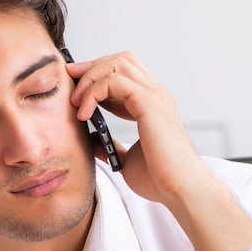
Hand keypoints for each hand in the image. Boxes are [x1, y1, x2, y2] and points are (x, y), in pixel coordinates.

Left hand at [66, 52, 211, 208]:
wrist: (180, 190)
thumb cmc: (161, 179)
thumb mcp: (126, 160)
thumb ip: (112, 146)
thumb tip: (92, 140)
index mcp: (153, 106)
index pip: (125, 74)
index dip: (98, 76)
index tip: (76, 88)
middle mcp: (156, 96)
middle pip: (121, 60)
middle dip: (92, 66)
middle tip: (71, 79)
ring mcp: (155, 97)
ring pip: (118, 63)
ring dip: (91, 76)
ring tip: (76, 101)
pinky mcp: (149, 103)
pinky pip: (113, 81)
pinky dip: (93, 92)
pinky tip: (84, 112)